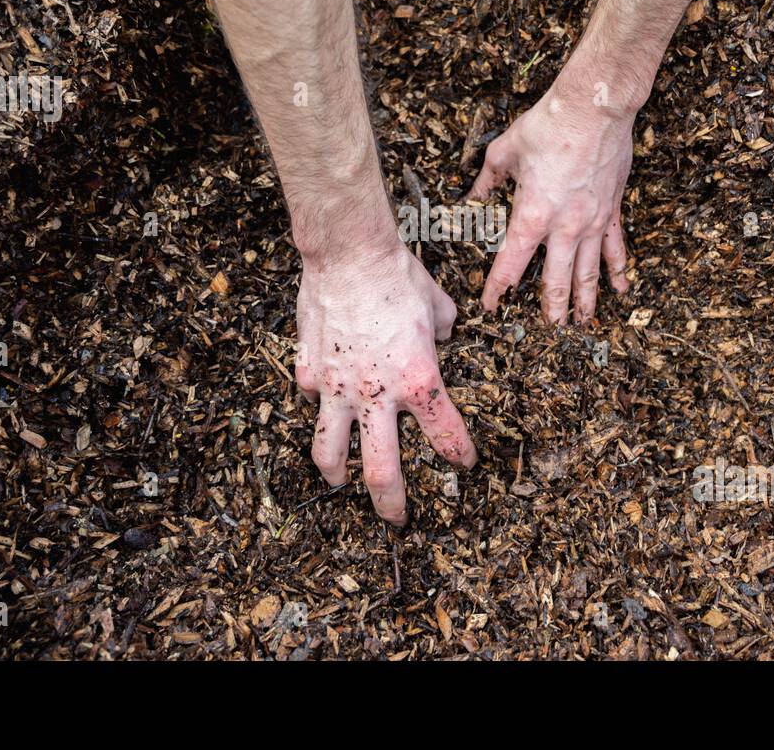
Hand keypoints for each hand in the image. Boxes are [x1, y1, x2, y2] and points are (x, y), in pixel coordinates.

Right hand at [294, 239, 476, 524]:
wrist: (349, 252)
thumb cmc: (398, 275)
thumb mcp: (438, 305)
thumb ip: (446, 329)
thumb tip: (446, 335)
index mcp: (420, 381)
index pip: (446, 435)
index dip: (459, 454)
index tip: (464, 464)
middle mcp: (378, 395)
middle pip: (383, 471)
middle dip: (392, 504)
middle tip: (398, 520)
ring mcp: (337, 387)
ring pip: (330, 451)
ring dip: (338, 473)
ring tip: (342, 483)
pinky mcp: (308, 371)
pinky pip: (311, 399)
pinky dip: (318, 405)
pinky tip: (322, 404)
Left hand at [469, 72, 637, 323]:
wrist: (595, 107)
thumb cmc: (548, 124)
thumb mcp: (504, 152)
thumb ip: (487, 181)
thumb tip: (472, 196)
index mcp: (532, 215)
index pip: (511, 264)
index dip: (498, 288)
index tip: (491, 304)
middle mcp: (565, 227)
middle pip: (556, 280)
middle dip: (550, 308)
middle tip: (547, 329)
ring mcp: (593, 222)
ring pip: (588, 272)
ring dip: (585, 301)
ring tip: (582, 324)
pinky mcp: (612, 210)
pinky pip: (616, 248)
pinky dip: (618, 271)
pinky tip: (621, 290)